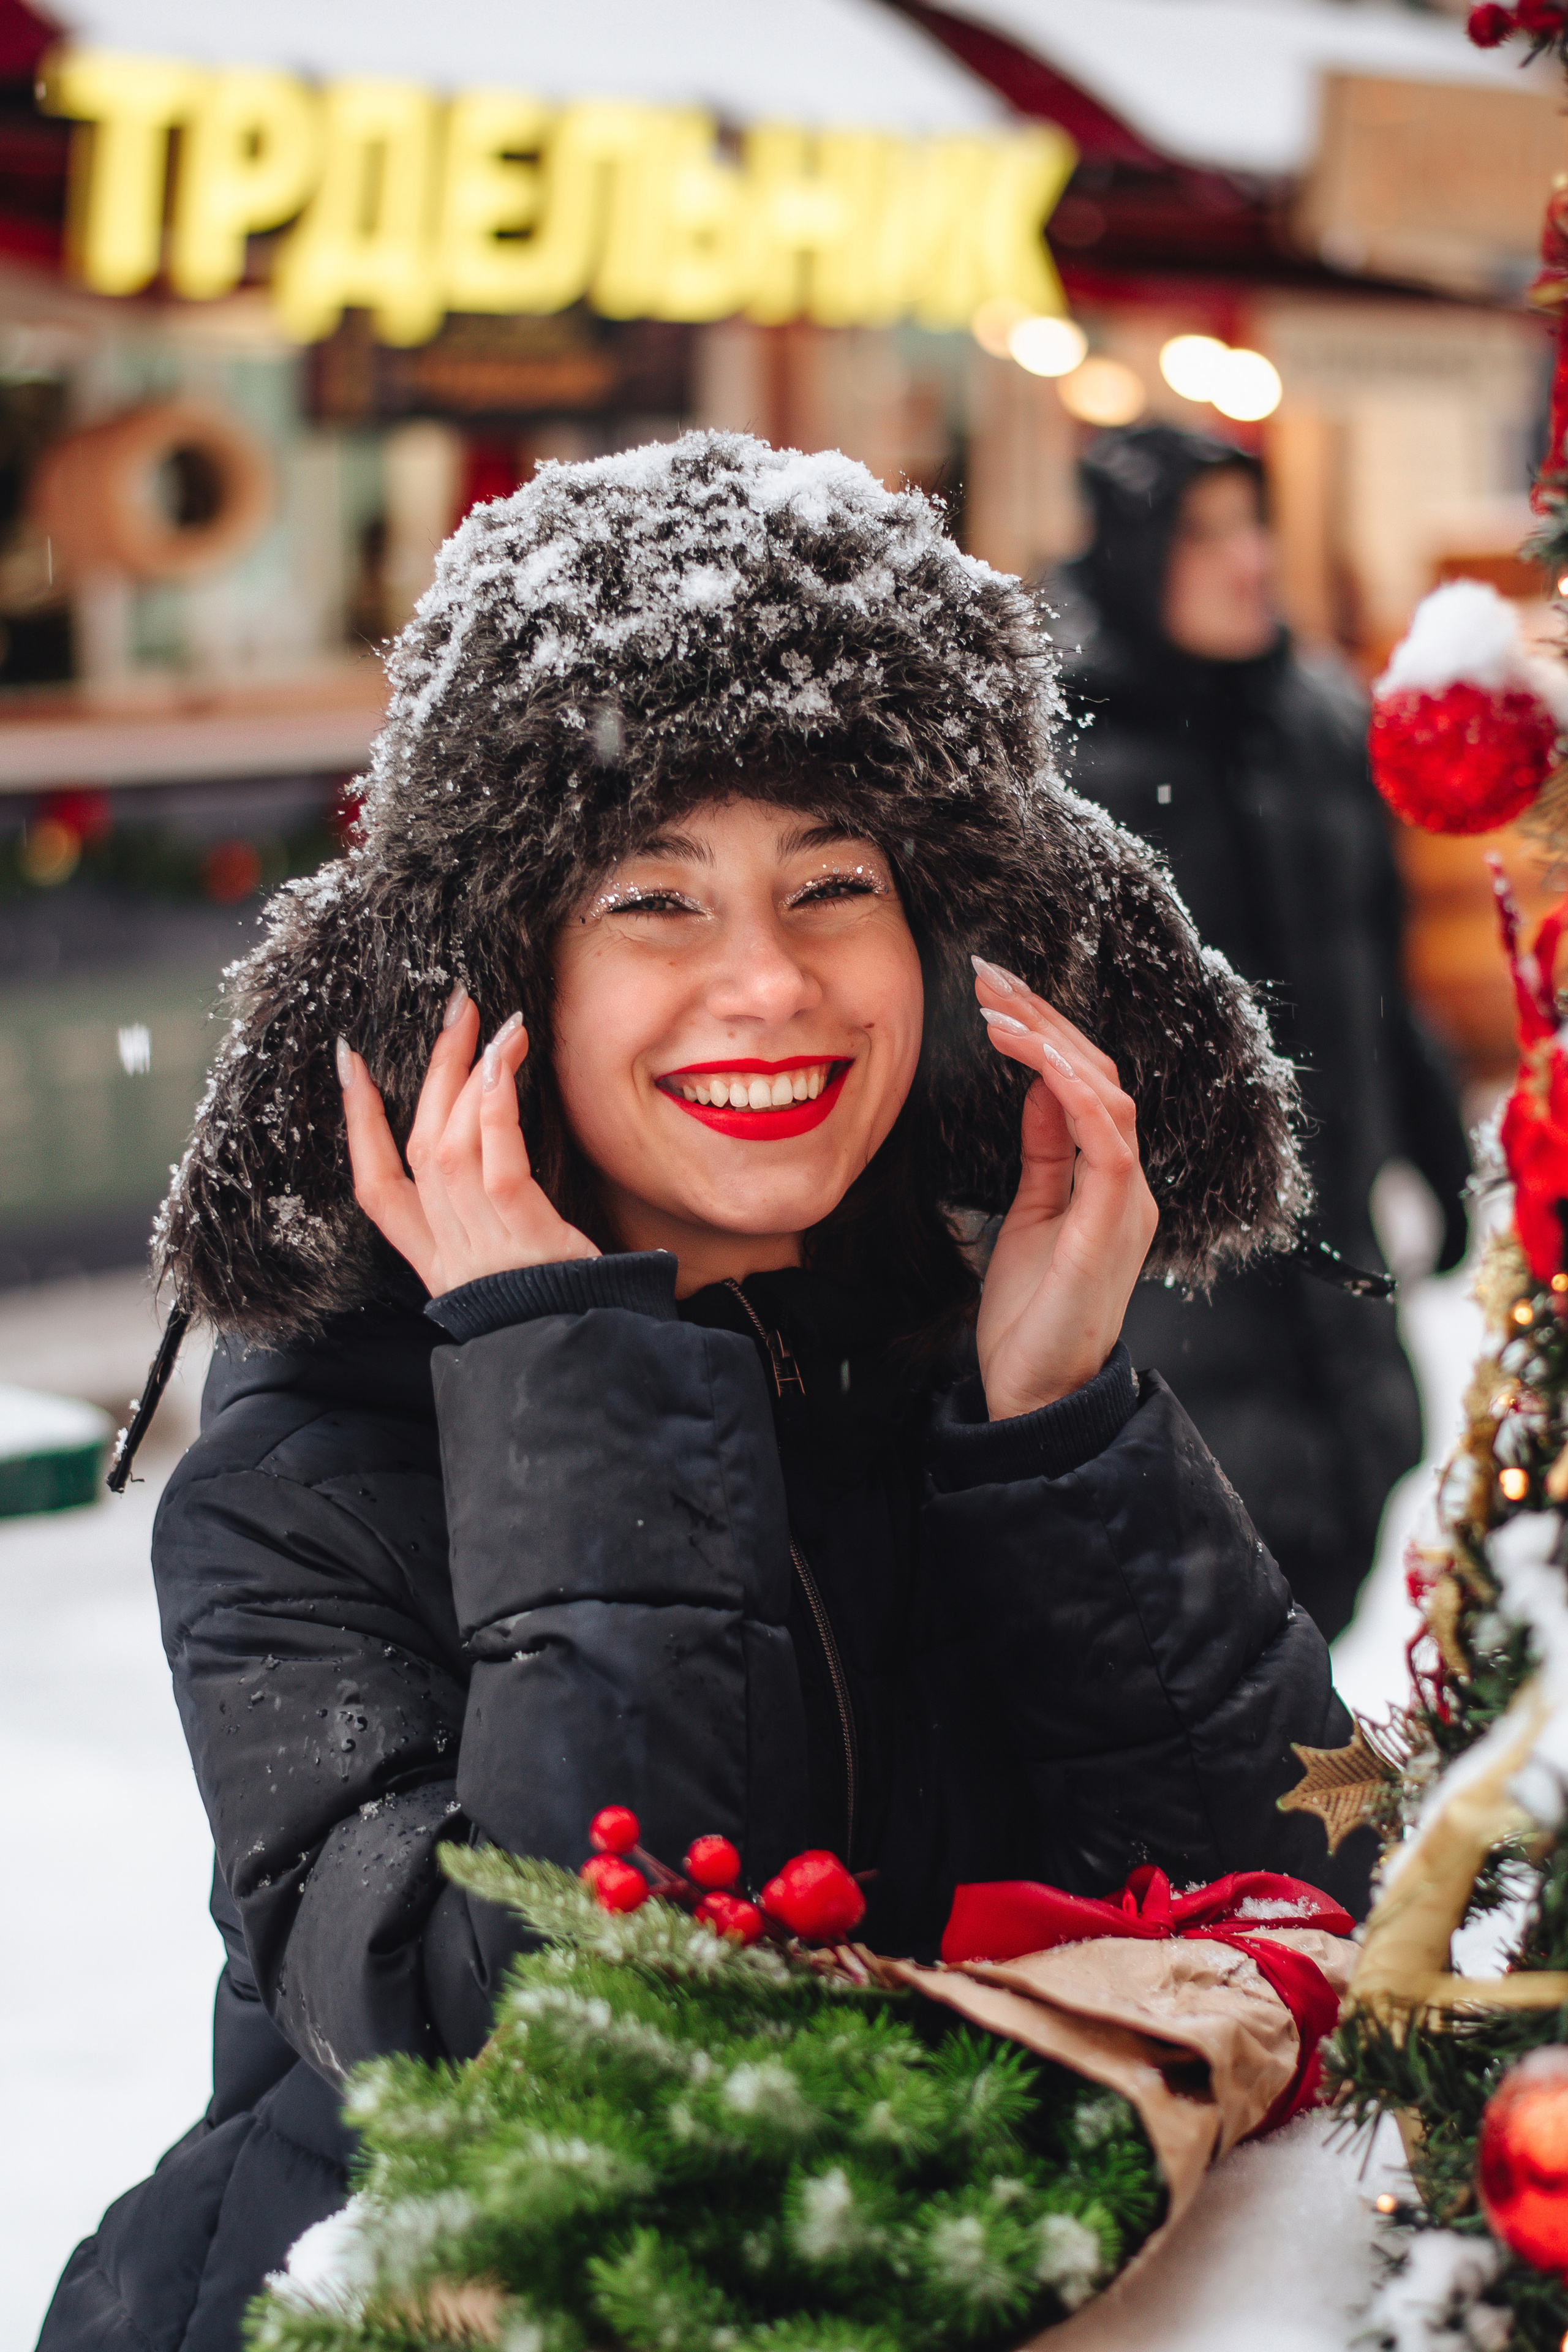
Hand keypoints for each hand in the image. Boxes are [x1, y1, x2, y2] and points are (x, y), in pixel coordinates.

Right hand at [338, 985, 598, 1295]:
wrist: (591, 1368)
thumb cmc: (565, 1310)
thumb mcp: (516, 1267)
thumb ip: (494, 1219)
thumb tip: (498, 1149)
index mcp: (437, 1262)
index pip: (377, 1188)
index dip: (358, 1125)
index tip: (351, 1063)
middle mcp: (450, 1254)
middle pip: (419, 1148)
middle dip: (432, 1072)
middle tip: (455, 1009)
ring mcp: (483, 1249)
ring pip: (450, 1146)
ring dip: (469, 1074)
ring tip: (496, 1023)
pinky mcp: (525, 1241)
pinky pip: (498, 1165)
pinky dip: (495, 1111)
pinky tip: (503, 1066)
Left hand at [970, 956, 1157, 1420]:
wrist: (1036, 1393)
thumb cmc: (1029, 1315)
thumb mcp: (1031, 1214)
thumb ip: (1044, 1152)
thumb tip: (1038, 1087)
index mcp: (1109, 1179)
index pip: (1085, 1083)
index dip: (1044, 1032)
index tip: (993, 994)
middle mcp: (1127, 1182)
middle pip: (1097, 1073)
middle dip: (1043, 1017)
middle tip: (989, 976)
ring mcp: (1126, 1202)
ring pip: (1106, 1093)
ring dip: (1051, 1041)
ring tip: (997, 1006)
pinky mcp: (1112, 1225)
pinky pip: (1107, 1140)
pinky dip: (1072, 1090)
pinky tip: (1032, 1057)